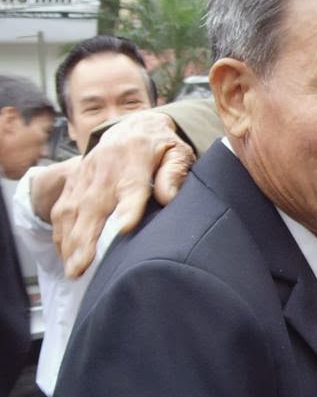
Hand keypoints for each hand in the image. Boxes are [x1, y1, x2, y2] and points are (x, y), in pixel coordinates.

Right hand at [52, 111, 195, 277]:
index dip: (127, 208)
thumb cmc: (161, 146)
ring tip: (72, 270)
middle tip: (82, 268)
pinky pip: (61, 208)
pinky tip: (64, 256)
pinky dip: (60, 233)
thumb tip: (169, 197)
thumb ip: (174, 173)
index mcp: (135, 159)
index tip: (125, 229)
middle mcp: (106, 168)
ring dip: (70, 241)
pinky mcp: (74, 180)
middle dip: (86, 239)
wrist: (134, 126)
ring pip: (73, 210)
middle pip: (94, 205)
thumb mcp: (177, 152)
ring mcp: (86, 175)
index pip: (132, 186)